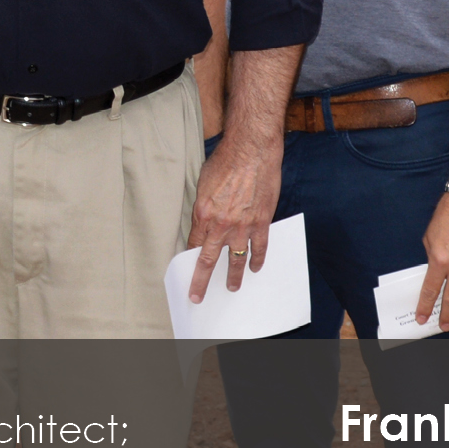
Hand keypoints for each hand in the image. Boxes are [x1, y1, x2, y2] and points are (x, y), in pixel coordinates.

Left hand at [186, 133, 278, 303]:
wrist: (252, 150)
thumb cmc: (226, 161)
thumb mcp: (203, 183)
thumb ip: (203, 206)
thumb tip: (203, 221)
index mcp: (202, 214)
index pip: (193, 245)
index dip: (189, 259)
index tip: (187, 270)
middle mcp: (220, 224)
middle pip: (208, 261)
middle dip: (201, 282)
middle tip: (197, 297)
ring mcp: (242, 226)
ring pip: (235, 260)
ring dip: (233, 277)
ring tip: (232, 287)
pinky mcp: (261, 222)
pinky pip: (259, 248)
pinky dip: (257, 260)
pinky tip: (255, 267)